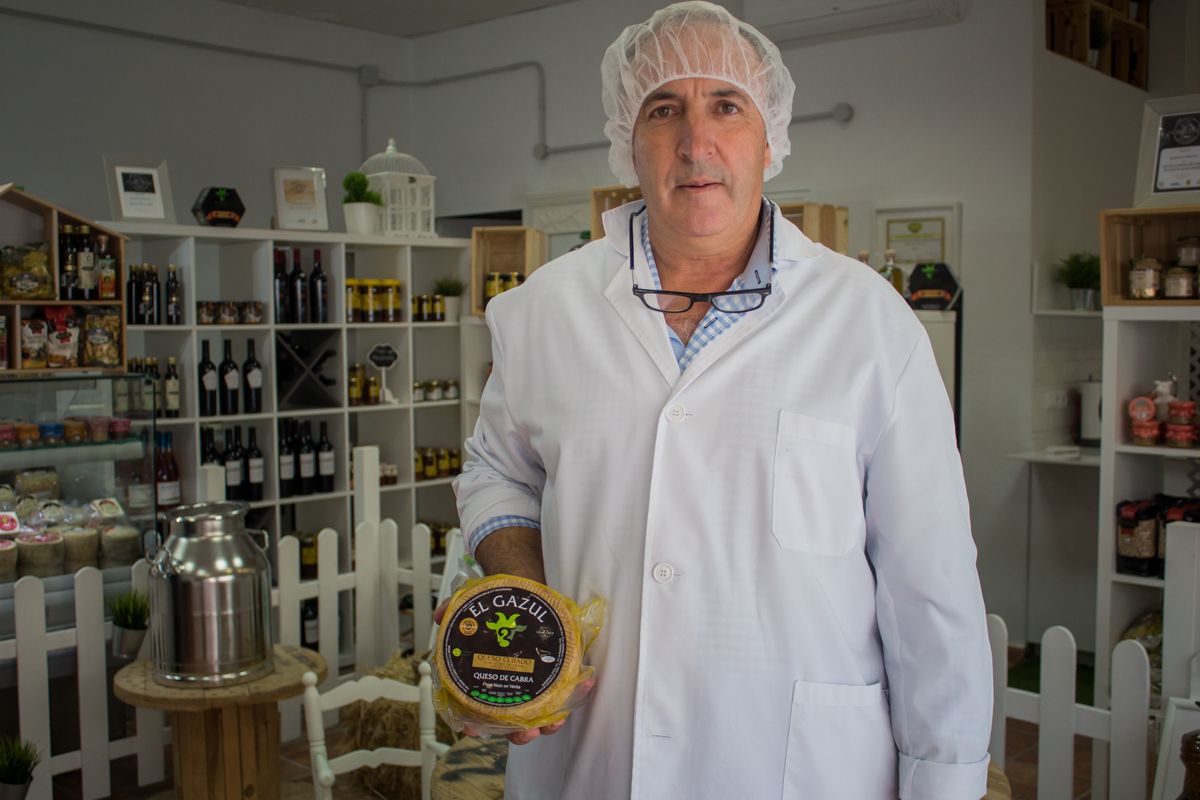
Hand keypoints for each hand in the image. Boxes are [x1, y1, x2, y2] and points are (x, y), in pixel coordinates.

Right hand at [433, 600, 596, 744]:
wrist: (526, 595)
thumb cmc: (500, 611)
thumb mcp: (475, 610)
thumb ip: (456, 613)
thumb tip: (440, 615)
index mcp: (492, 680)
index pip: (480, 712)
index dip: (476, 724)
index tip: (473, 728)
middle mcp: (513, 689)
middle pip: (514, 723)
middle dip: (520, 733)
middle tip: (526, 730)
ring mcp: (537, 684)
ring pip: (542, 714)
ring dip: (550, 721)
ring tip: (556, 719)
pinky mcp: (558, 672)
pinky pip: (568, 687)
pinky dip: (577, 689)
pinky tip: (585, 682)